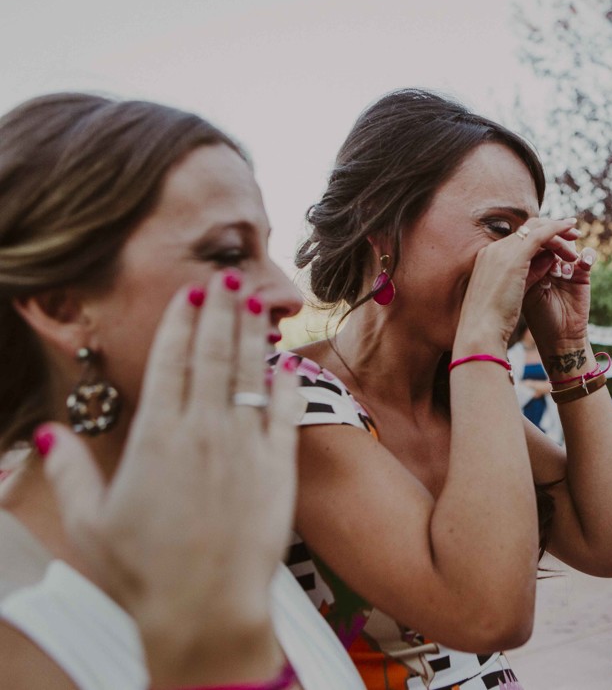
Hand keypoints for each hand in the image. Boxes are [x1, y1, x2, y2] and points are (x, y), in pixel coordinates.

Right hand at [40, 272, 299, 686]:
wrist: (206, 606)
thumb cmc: (143, 570)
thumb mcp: (91, 521)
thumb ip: (70, 471)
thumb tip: (48, 431)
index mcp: (156, 436)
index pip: (170, 362)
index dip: (181, 323)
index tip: (190, 295)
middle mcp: (203, 430)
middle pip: (214, 355)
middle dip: (221, 312)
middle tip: (229, 277)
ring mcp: (244, 444)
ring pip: (252, 373)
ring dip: (253, 333)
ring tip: (257, 300)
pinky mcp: (278, 465)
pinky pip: (286, 409)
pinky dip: (288, 380)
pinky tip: (289, 358)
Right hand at [457, 217, 579, 348]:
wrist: (481, 331)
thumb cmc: (492, 321)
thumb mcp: (511, 293)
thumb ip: (528, 274)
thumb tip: (548, 260)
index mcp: (487, 258)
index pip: (517, 239)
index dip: (538, 236)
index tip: (555, 241)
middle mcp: (494, 250)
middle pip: (527, 228)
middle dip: (551, 227)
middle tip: (571, 232)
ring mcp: (502, 251)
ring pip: (536, 229)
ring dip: (558, 230)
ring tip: (576, 237)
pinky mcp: (515, 257)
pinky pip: (541, 235)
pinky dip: (557, 229)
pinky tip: (571, 230)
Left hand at [522, 236, 596, 347]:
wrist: (561, 338)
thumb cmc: (539, 318)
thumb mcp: (530, 290)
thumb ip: (532, 267)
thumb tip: (538, 244)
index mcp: (529, 265)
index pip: (532, 242)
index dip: (537, 237)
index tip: (539, 241)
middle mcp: (546, 263)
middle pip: (551, 239)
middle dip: (554, 241)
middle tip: (557, 249)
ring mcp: (565, 267)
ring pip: (569, 245)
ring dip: (568, 251)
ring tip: (565, 272)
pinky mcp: (583, 273)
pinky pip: (587, 256)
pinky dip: (587, 255)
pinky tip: (584, 263)